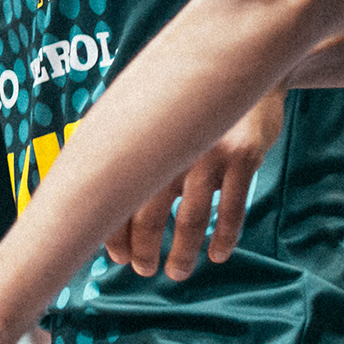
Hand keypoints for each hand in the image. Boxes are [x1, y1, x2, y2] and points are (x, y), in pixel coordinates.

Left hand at [103, 92, 281, 279]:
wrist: (243, 70)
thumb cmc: (189, 108)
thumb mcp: (155, 120)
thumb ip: (135, 153)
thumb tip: (100, 199)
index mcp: (142, 145)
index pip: (116, 199)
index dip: (113, 234)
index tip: (116, 257)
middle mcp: (169, 151)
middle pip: (147, 214)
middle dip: (143, 250)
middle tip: (144, 270)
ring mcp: (207, 154)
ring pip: (190, 217)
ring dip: (182, 252)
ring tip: (177, 272)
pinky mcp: (243, 155)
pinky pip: (232, 207)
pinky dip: (224, 236)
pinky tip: (218, 254)